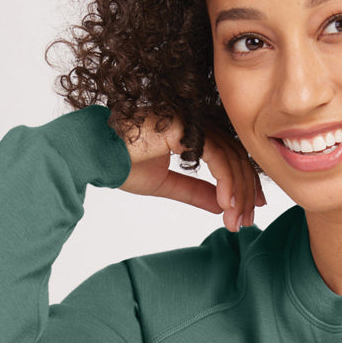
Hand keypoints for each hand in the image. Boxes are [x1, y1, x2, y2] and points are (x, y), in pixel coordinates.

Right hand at [118, 114, 265, 231]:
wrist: (93, 154)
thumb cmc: (121, 162)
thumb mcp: (166, 183)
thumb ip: (195, 192)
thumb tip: (221, 205)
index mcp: (191, 132)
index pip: (229, 156)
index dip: (243, 184)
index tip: (248, 211)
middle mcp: (195, 123)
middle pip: (236, 156)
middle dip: (246, 191)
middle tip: (248, 220)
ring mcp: (192, 122)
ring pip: (231, 157)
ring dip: (238, 192)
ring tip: (236, 219)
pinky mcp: (185, 126)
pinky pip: (217, 155)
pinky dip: (226, 181)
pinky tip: (227, 204)